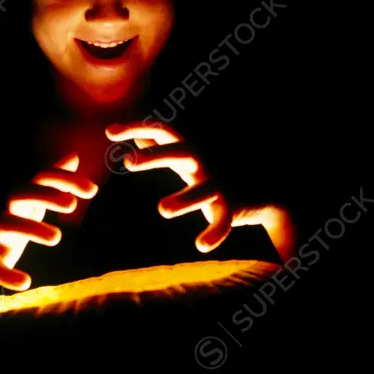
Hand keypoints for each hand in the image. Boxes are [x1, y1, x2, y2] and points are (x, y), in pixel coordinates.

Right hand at [0, 152, 97, 308]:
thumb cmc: (10, 222)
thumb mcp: (32, 201)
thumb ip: (52, 180)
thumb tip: (73, 156)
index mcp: (23, 197)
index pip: (42, 177)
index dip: (66, 179)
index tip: (93, 190)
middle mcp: (8, 211)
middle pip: (20, 192)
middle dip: (46, 194)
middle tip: (72, 204)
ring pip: (7, 224)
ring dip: (32, 228)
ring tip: (57, 237)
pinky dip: (7, 275)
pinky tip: (25, 282)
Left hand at [105, 121, 294, 259]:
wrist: (263, 186)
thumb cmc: (215, 170)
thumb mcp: (188, 155)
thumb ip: (163, 145)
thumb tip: (138, 135)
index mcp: (188, 149)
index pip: (162, 130)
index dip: (137, 127)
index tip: (111, 133)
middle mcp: (202, 163)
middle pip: (179, 153)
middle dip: (154, 157)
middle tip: (128, 163)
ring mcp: (218, 184)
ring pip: (201, 191)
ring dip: (184, 200)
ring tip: (163, 210)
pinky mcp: (232, 206)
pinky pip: (223, 221)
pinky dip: (215, 233)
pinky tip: (202, 245)